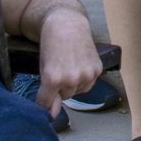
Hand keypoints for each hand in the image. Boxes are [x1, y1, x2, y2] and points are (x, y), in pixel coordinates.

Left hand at [32, 4, 104, 118]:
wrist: (67, 25)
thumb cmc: (51, 45)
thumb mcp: (43, 68)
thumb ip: (47, 93)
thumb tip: (51, 115)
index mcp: (53, 79)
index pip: (46, 103)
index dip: (44, 100)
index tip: (43, 97)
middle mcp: (71, 79)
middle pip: (64, 97)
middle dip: (60, 87)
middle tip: (58, 68)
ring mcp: (86, 75)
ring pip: (77, 91)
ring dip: (72, 84)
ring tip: (69, 65)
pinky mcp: (97, 70)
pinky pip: (88, 84)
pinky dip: (83, 78)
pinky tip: (78, 64)